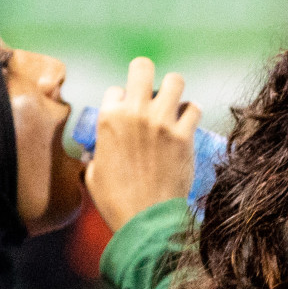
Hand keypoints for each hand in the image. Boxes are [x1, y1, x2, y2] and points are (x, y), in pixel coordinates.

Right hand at [82, 57, 202, 232]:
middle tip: (151, 92)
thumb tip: (97, 151)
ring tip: (173, 105)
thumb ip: (96, 152)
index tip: (127, 116)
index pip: (116, 89)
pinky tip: (188, 122)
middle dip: (146, 75)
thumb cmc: (115, 201)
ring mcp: (162, 122)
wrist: (145, 220)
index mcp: (108, 118)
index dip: (122, 101)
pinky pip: (195, 108)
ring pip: (175, 81)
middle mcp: (135, 113)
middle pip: (142, 67)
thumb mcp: (92, 173)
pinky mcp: (185, 136)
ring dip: (174, 90)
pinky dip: (192, 112)